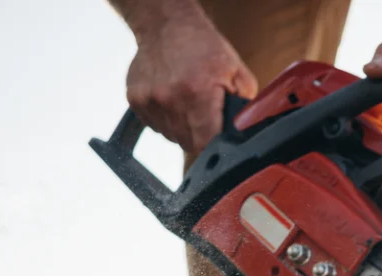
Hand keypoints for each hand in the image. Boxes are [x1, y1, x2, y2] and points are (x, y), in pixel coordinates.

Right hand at [125, 7, 256, 153]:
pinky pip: (155, 126)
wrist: (166, 25)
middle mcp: (169, 99)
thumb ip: (245, 108)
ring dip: (182, 129)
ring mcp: (148, 100)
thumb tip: (247, 132)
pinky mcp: (134, 99)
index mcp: (197, 94)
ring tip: (189, 105)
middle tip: (206, 116)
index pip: (205, 144)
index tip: (218, 137)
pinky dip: (166, 120)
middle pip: (188, 143)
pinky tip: (174, 101)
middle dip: (200, 136)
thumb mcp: (238, 74)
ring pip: (171, 136)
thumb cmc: (204, 48)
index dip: (214, 145)